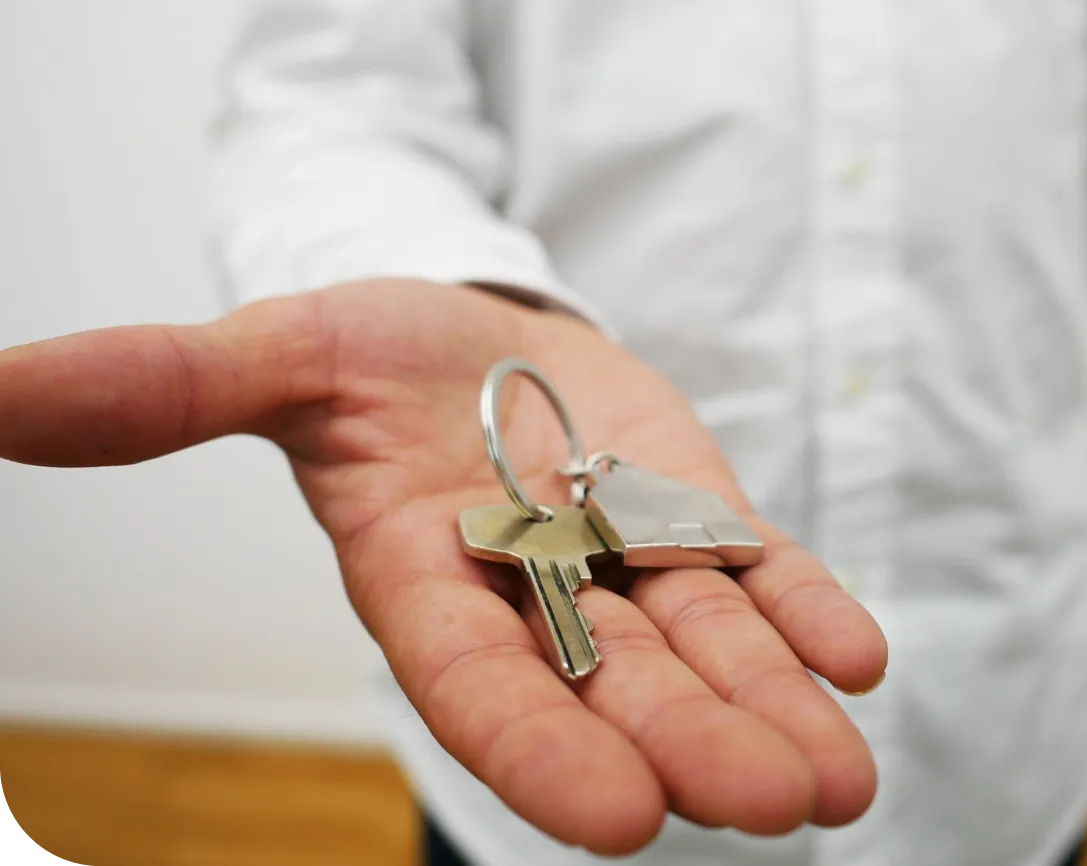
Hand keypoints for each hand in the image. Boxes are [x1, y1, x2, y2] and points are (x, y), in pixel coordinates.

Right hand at [0, 279, 886, 854]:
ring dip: (769, 703)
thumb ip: (170, 390)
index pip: (476, 683)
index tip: (616, 819)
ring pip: (698, 642)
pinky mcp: (684, 507)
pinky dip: (800, 607)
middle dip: (689, 743)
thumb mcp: (278, 354)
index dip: (537, 750)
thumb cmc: (363, 351)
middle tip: (781, 807)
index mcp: (424, 577)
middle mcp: (529, 587)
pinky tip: (855, 655)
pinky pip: (749, 568)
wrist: (461, 330)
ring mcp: (620, 553)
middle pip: (610, 680)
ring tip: (838, 775)